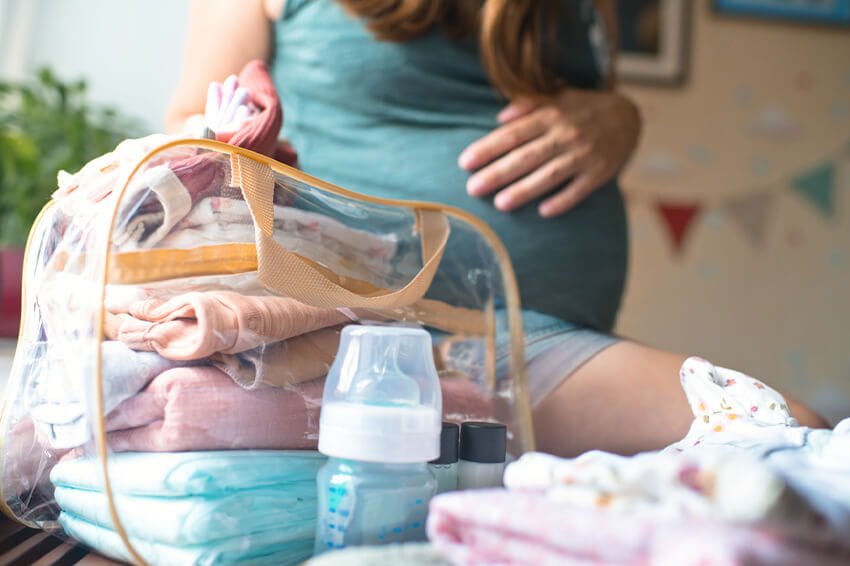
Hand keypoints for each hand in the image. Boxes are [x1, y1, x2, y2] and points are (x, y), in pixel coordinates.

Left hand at [459, 89, 640, 217]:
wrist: (628, 116)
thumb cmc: (582, 109)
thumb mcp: (556, 97)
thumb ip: (527, 104)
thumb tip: (499, 117)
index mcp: (551, 115)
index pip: (513, 134)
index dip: (488, 148)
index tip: (465, 162)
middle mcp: (566, 134)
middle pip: (526, 156)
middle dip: (498, 173)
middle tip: (472, 189)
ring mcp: (584, 154)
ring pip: (550, 175)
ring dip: (525, 189)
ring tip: (500, 204)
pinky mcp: (599, 173)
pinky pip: (579, 190)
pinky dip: (563, 200)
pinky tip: (544, 212)